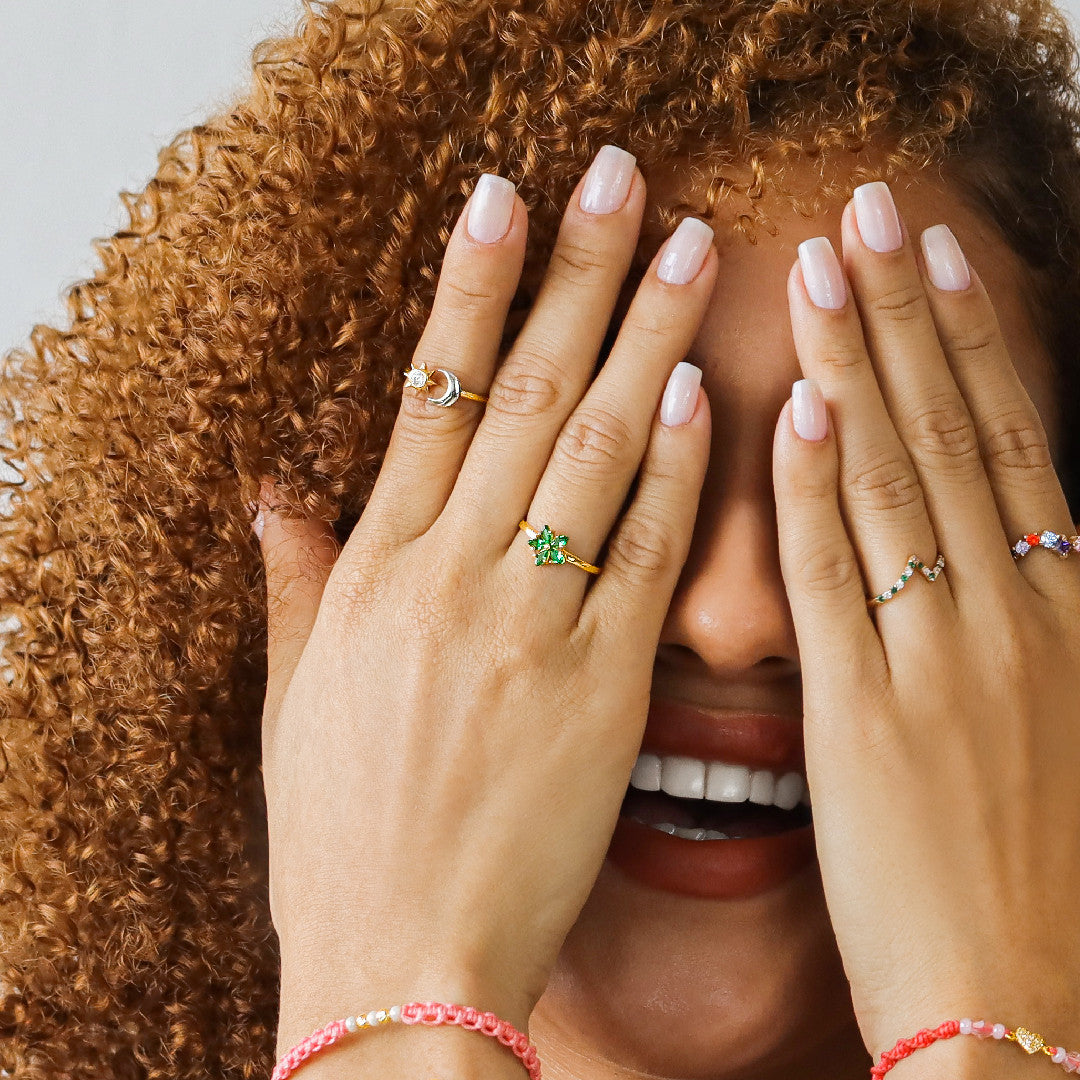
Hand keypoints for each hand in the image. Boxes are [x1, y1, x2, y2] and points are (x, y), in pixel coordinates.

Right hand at [256, 148, 718, 1049]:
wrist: (403, 962)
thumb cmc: (344, 838)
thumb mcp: (296, 704)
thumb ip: (299, 588)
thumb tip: (276, 499)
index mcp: (376, 573)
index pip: (431, 392)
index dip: (470, 287)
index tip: (500, 198)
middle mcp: (453, 578)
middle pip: (528, 392)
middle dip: (578, 272)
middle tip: (621, 177)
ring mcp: (532, 626)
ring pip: (600, 449)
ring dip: (647, 338)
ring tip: (688, 248)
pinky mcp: (605, 688)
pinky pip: (648, 555)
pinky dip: (681, 471)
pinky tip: (707, 395)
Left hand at [773, 184, 1079, 1059]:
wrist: (1021, 1013)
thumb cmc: (1035, 881)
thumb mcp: (1050, 723)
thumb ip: (1012, 621)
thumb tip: (979, 533)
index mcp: (1066, 614)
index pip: (1011, 439)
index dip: (973, 336)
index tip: (932, 253)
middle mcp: (1017, 614)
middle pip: (956, 430)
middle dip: (911, 310)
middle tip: (874, 207)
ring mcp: (945, 659)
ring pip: (897, 478)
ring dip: (857, 361)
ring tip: (823, 261)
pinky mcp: (868, 716)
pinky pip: (839, 575)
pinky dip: (819, 484)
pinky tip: (792, 402)